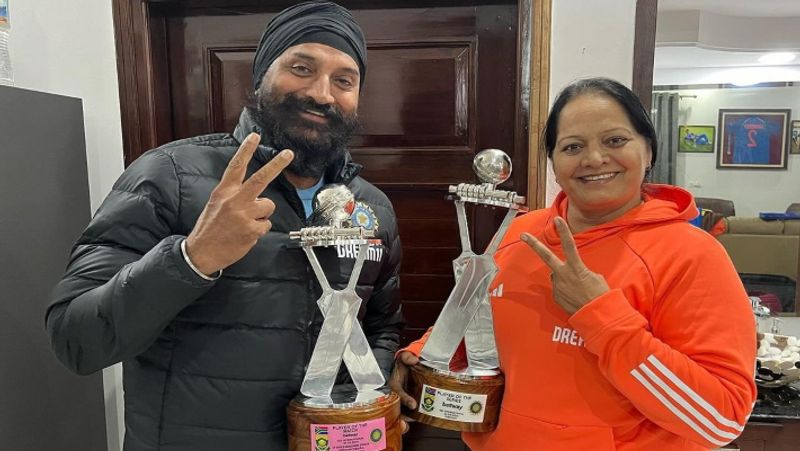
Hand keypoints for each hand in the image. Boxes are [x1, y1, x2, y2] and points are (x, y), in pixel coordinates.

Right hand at [185, 133, 293, 274]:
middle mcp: (235, 200)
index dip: (246, 150)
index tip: (255, 136)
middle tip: (288, 153)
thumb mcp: (216, 204)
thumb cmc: (210, 228)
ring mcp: (244, 215)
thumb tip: (255, 194)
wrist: (201, 252)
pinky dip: (260, 230)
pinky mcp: (252, 230)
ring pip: (268, 205)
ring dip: (262, 214)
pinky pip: (266, 225)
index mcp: (224, 192)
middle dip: (277, 164)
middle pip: (261, 178)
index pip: (236, 166)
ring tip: (247, 222)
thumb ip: (234, 195)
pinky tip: (246, 234)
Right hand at [389, 351, 418, 433]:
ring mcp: (396, 401)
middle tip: (405, 424)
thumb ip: (407, 357)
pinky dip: (401, 422)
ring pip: (395, 413)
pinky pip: (399, 416)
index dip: (405, 398)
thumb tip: (413, 360)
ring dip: (400, 421)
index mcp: (392, 383)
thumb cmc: (399, 366)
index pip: (397, 392)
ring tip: (405, 427)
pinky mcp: (400, 406)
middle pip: (393, 407)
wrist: (397, 370)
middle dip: (399, 416)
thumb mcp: (402, 358)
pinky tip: (405, 427)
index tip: (413, 404)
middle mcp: (392, 394)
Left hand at [520, 216, 608, 314]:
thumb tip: (572, 274)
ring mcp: (557, 285)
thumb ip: (580, 271)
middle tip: (523, 235)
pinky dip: (565, 290)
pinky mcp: (555, 296)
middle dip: (534, 244)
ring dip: (564, 279)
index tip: (557, 219)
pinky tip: (575, 297)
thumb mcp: (595, 277)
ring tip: (578, 289)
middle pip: (546, 256)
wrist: (597, 316)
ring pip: (556, 276)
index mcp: (576, 267)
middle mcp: (563, 274)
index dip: (564, 231)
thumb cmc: (600, 295)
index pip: (569, 245)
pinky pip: (559, 288)